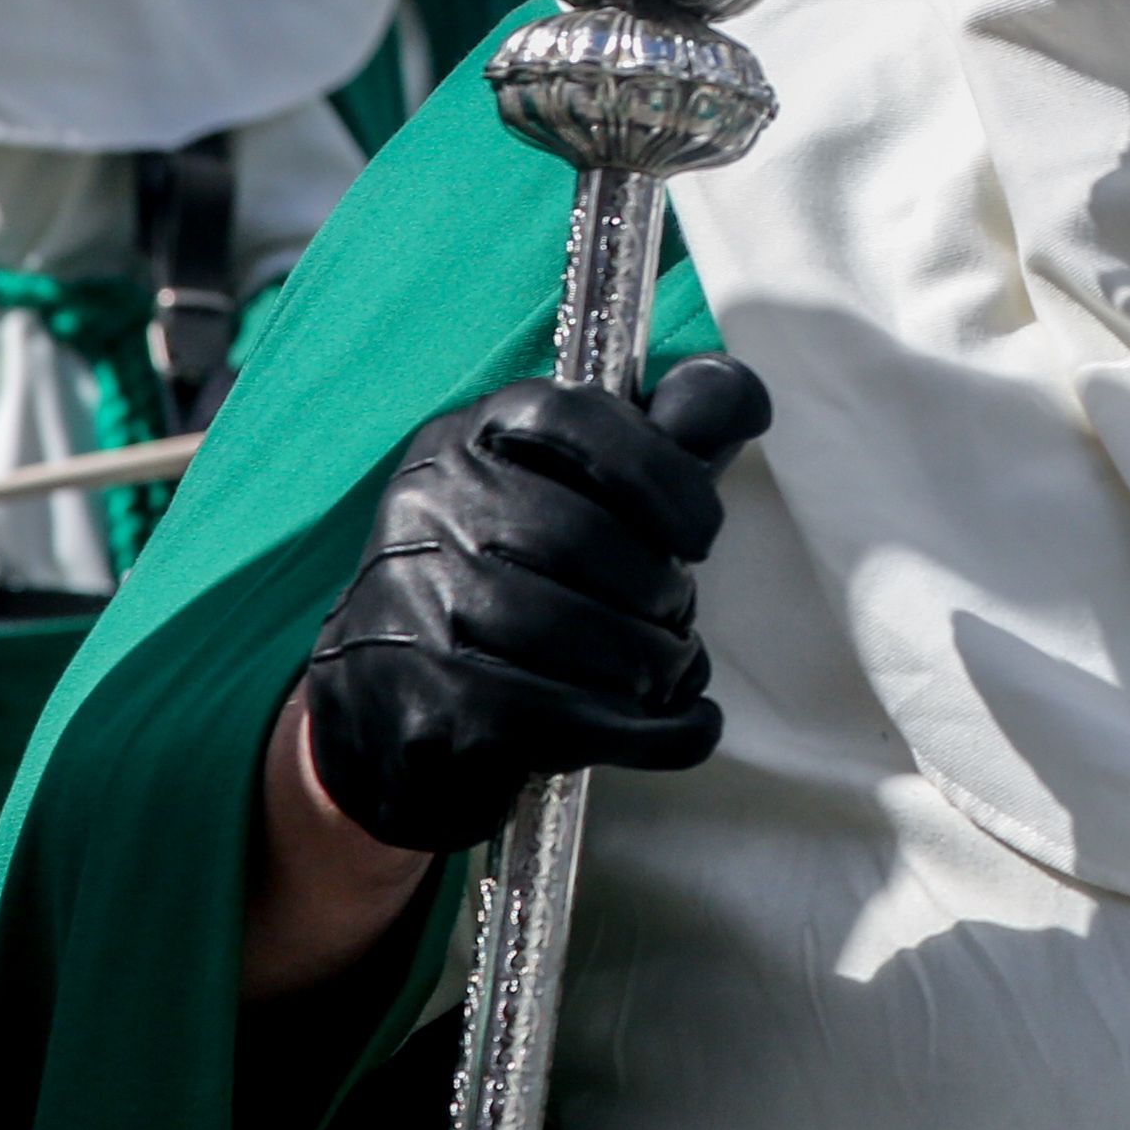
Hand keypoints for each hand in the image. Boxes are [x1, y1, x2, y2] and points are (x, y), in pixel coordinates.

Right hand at [297, 357, 766, 861]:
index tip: (703, 530)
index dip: (659, 471)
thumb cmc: (506, 588)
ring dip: (658, 662)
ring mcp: (420, 611)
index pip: (570, 419)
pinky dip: (659, 731)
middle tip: (675, 619)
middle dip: (662, 589)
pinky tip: (687, 724)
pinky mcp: (436, 709)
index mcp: (464, 441)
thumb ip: (660, 446)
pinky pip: (576, 718)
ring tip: (668, 669)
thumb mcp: (571, 496)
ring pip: (581, 633)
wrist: (386, 717)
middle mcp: (428, 511)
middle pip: (585, 537)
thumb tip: (744, 398)